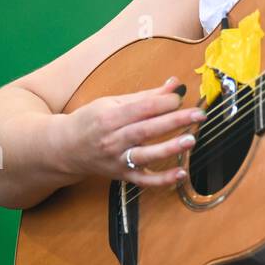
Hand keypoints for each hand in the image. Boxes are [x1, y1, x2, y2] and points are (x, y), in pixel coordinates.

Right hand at [54, 76, 203, 187]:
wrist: (65, 148)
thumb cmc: (91, 121)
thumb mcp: (113, 102)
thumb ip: (146, 96)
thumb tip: (174, 85)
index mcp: (110, 116)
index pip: (142, 108)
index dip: (164, 102)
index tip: (181, 97)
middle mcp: (112, 139)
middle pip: (147, 130)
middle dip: (175, 121)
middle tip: (198, 115)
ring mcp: (117, 160)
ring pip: (146, 155)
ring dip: (170, 149)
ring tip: (191, 140)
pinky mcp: (121, 175)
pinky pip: (144, 180)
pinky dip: (162, 180)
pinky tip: (180, 174)